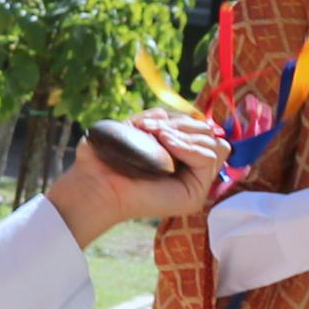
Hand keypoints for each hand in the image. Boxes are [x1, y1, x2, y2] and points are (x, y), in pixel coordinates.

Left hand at [46, 110, 225, 241]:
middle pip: (209, 133)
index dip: (181, 119)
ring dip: (183, 134)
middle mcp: (190, 171)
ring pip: (213, 143)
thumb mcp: (135, 131)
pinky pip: (208, 158)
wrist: (95, 183)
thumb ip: (158, 121)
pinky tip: (165, 145)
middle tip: (153, 130)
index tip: (151, 122)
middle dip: (181, 124)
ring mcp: (195, 184)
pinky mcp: (195, 194)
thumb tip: (173, 115)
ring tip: (157, 138)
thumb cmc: (107, 159)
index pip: (201, 128)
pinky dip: (186, 146)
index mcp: (179, 156)